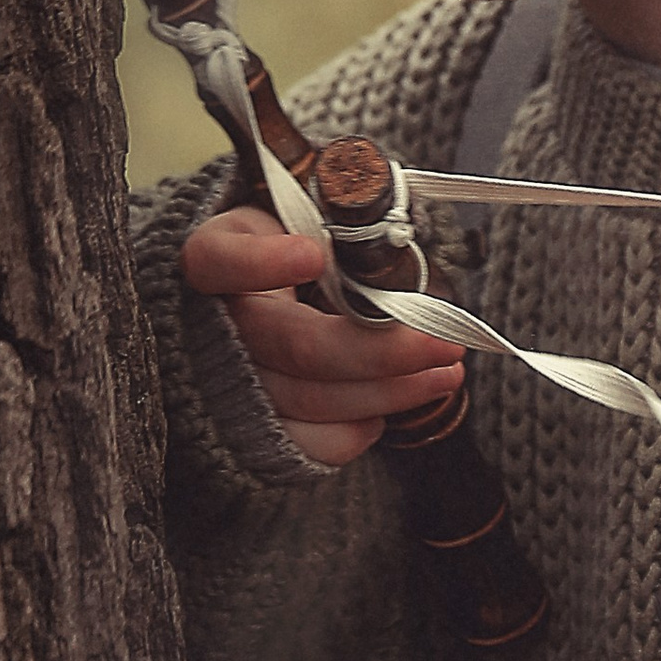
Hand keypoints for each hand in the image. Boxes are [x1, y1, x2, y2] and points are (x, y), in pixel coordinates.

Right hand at [182, 206, 463, 466]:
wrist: (256, 298)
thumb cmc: (290, 247)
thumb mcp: (303, 218)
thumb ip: (334, 228)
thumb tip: (388, 247)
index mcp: (218, 258)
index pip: (218, 260)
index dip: (262, 262)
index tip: (312, 255)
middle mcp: (215, 325)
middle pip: (294, 344)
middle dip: (380, 349)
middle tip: (443, 342)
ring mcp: (230, 383)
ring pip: (310, 398)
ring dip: (390, 390)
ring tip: (445, 371)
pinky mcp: (255, 428)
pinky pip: (307, 443)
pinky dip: (356, 430)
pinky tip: (390, 407)